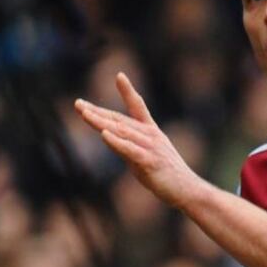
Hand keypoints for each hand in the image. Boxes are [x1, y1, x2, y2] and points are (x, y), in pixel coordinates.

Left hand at [74, 72, 203, 207]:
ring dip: (101, 122)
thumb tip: (110, 137)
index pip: (139, 107)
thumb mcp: (146, 155)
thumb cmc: (168, 175)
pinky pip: (130, 150)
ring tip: (84, 114)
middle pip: (120, 120)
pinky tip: (103, 135)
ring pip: (122, 131)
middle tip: (78, 104)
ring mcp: (151, 148)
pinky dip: (116, 142)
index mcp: (152, 132)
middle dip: (98, 111)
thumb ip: (128, 145)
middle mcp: (151, 136)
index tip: (120, 76)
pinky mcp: (150, 162)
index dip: (129, 91)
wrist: (188, 190)